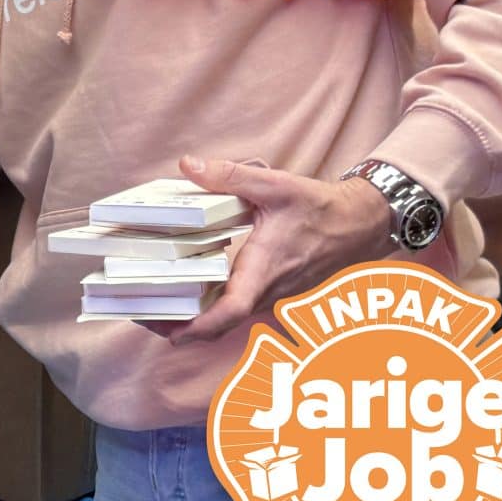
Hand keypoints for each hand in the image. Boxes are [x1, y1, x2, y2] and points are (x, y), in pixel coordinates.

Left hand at [167, 156, 391, 346]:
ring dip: (194, 318)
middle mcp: (268, 290)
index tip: (172, 334)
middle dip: (181, 325)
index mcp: (265, 268)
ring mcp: (273, 295)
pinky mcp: (274, 291)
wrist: (359, 223)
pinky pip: (239, 309)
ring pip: (229, 318)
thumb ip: (229, 176)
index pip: (232, 311)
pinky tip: (189, 292)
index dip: (200, 326)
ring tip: (155, 305)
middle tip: (142, 315)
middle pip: (221, 322)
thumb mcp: (274, 185)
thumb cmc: (319, 207)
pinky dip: (212, 309)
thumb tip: (188, 166)